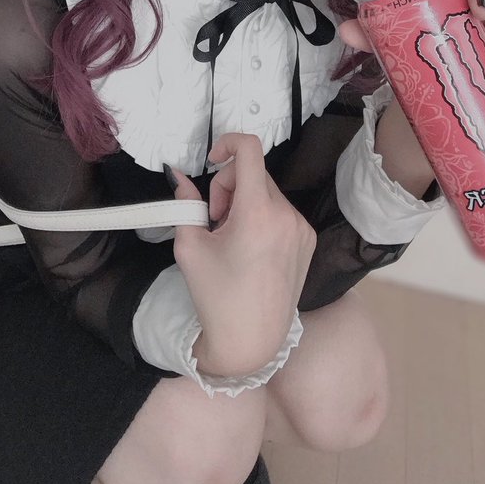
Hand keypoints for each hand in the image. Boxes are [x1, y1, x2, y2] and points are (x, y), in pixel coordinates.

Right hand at [166, 132, 316, 377]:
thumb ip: (185, 203)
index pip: (250, 150)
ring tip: (231, 238)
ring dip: (245, 202)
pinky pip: (281, 211)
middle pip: (254, 173)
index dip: (227, 143)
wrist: (251, 340)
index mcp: (258, 213)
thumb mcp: (189, 246)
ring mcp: (302, 228)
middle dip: (228, 187)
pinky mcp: (308, 240)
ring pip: (267, 192)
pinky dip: (262, 217)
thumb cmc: (216, 296)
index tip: (212, 161)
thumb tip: (177, 174)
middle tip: (214, 220)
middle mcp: (287, 215)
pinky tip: (250, 248)